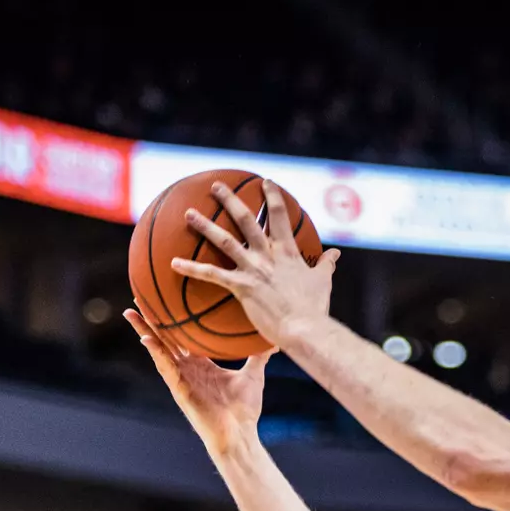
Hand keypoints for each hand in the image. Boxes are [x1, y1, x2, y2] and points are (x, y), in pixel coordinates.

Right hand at [124, 306, 268, 457]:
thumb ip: (259, 356)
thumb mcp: (253, 375)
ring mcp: (181, 378)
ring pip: (158, 349)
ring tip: (130, 312)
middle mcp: (187, 368)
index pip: (183, 337)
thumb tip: (273, 340)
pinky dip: (156, 353)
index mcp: (201, 364)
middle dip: (151, 319)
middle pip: (165, 338)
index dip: (173, 320)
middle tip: (138, 296)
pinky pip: (165, 367)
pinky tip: (146, 339)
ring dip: (144, 330)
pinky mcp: (179, 389)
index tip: (166, 300)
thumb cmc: (244, 409)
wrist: (239, 433)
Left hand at [171, 180, 341, 346]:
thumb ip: (326, 265)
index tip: (265, 182)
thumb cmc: (315, 309)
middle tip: (215, 186)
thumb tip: (335, 254)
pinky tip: (174, 262)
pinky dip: (191, 268)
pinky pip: (211, 275)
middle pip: (246, 220)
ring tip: (188, 213)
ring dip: (205, 225)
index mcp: (288, 252)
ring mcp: (253, 269)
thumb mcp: (323, 282)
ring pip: (224, 241)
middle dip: (230, 200)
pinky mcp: (241, 286)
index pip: (278, 217)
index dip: (272, 197)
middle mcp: (268, 255)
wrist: (306, 328)